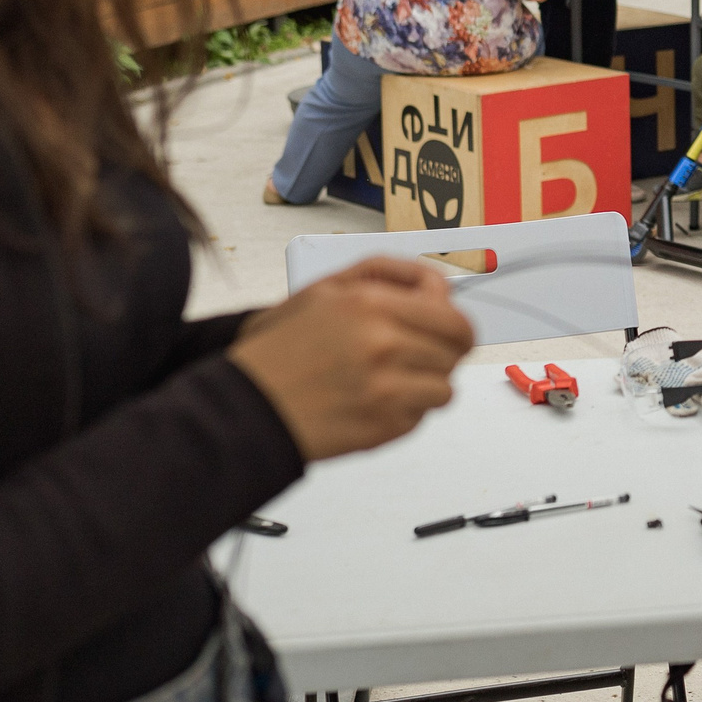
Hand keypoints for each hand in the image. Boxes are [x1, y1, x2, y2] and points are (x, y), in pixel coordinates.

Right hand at [229, 257, 474, 461]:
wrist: (245, 405)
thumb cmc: (281, 348)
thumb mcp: (323, 289)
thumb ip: (384, 275)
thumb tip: (436, 284)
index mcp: (371, 304)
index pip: (452, 315)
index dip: (452, 322)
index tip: (442, 327)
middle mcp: (384, 344)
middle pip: (456, 351)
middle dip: (443, 351)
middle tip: (418, 355)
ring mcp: (387, 389)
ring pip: (444, 388)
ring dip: (424, 385)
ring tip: (387, 380)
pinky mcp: (383, 426)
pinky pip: (420, 417)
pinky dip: (404, 412)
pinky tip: (371, 402)